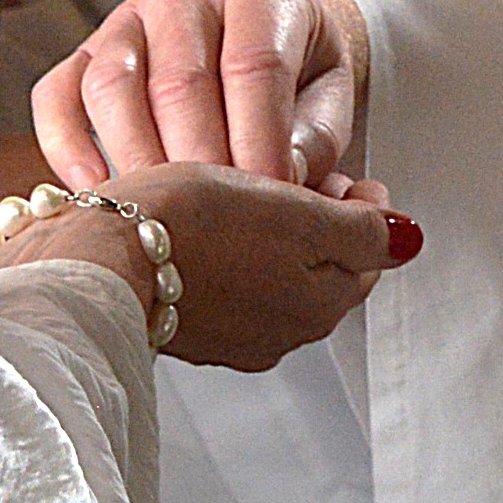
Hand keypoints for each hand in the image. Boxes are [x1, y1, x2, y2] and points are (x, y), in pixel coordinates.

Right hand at [35, 0, 367, 195]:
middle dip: (198, 166)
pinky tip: (98, 193)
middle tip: (216, 229)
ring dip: (137, 162)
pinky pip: (57, 96)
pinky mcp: (86, 51)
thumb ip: (310, 142)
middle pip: (179, 81)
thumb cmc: (302, 74)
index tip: (267, 208)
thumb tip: (274, 190)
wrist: (270, 35)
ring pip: (112, 87)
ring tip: (164, 220)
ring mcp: (126, 17)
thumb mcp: (329, 99)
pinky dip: (67, 148)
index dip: (258, 141)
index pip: (254, 65)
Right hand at [110, 164, 419, 370]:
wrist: (94, 263)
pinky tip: (192, 218)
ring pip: (264, 273)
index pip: (364, 254)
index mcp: (318, 307)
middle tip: (288, 172)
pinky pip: (216, 281)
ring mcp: (224, 335)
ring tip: (236, 187)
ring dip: (261, 233)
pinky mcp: (176, 322)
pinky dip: (217, 248)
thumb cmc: (193, 229)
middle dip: (311, 221)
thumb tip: (409, 239)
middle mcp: (276, 332)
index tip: (336, 167)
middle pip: (316, 267)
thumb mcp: (300, 216)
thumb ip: (363, 230)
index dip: (356, 203)